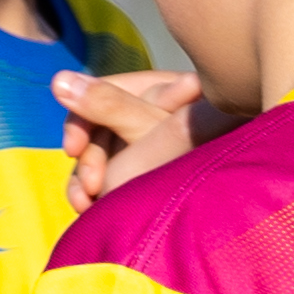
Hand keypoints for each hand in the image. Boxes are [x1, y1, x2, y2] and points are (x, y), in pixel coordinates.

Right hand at [53, 69, 202, 205]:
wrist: (235, 213)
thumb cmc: (201, 162)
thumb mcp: (152, 133)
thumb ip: (107, 105)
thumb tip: (58, 79)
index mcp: (168, 90)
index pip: (104, 92)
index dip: (84, 119)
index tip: (74, 150)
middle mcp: (159, 114)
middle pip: (99, 125)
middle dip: (90, 158)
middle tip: (90, 187)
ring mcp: (152, 145)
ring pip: (99, 153)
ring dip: (85, 178)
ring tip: (86, 203)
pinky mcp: (145, 173)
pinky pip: (106, 176)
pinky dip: (93, 191)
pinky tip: (89, 208)